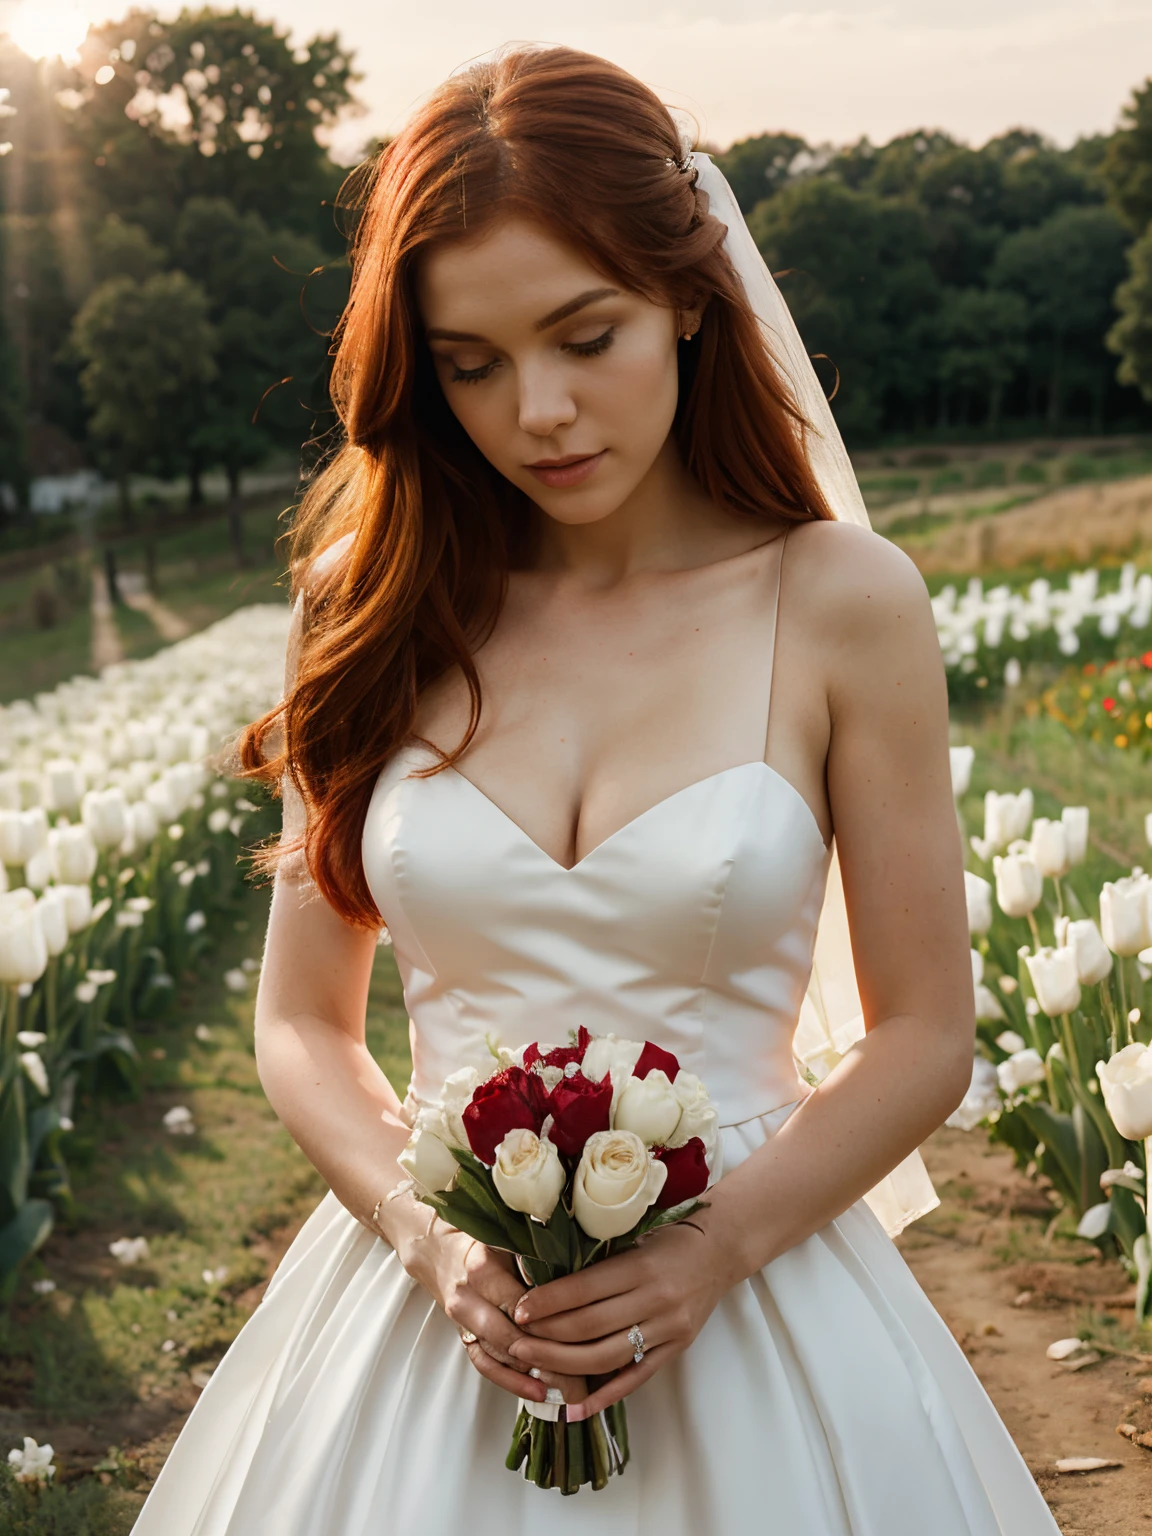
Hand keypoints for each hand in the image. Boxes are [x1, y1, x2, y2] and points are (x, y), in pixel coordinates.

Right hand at [401, 1220, 586, 1407]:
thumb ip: (533, 1254)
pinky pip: (484, 1364)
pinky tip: (536, 1391)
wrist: (435, 1247)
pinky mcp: (462, 1335)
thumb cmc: (479, 1237)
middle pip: (509, 1335)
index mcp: (482, 1268)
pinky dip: (510, 1381)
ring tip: (565, 1388)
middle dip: (545, 1356)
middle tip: (580, 1371)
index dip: (551, 1322)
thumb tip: (577, 1276)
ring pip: (498, 1354)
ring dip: (531, 1374)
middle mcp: (468, 1297)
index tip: (582, 1336)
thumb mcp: (505, 1235)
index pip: (520, 1304)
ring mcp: (462, 1320)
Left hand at [506, 1223, 730, 1420]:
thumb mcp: (634, 1235)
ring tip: (532, 1363)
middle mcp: (656, 1300)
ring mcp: (668, 1329)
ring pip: (607, 1357)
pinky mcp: (675, 1349)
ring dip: (564, 1365)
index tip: (520, 1309)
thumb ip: (598, 1260)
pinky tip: (574, 1408)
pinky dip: (604, 1397)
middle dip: (547, 1337)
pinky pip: (635, 1378)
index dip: (548, 1302)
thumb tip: (542, 1278)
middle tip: (515, 1340)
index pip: (585, 1290)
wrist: (721, 1249)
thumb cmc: (669, 1235)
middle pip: (590, 1327)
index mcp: (641, 1266)